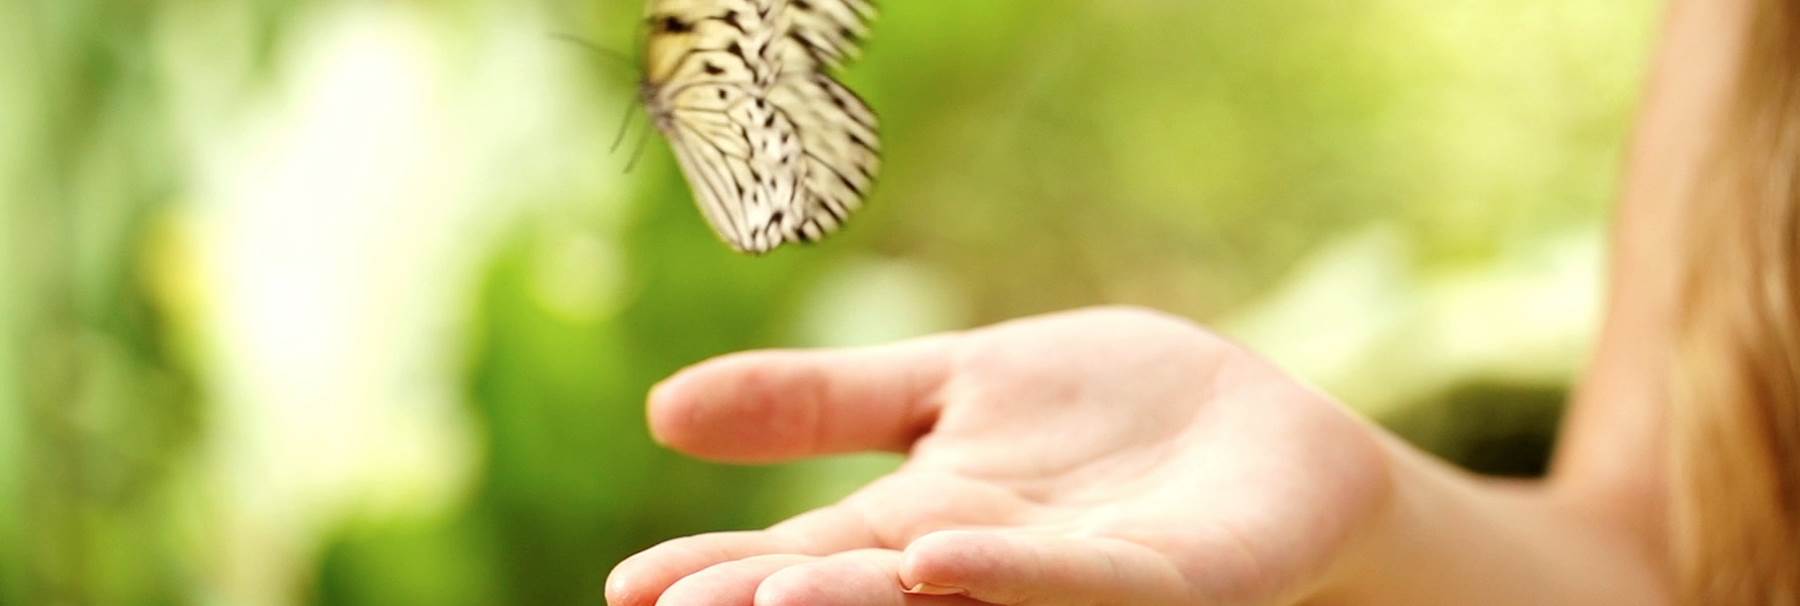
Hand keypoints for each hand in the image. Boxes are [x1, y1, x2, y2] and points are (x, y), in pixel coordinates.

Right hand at [607, 307, 1393, 605]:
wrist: (1257, 432)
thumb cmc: (1099, 421)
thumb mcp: (943, 389)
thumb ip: (820, 403)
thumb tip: (660, 410)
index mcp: (922, 530)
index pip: (804, 558)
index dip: (719, 572)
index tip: (632, 589)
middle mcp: (985, 573)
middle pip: (863, 594)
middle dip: (768, 603)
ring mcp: (1077, 583)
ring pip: (961, 600)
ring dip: (866, 605)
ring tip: (773, 601)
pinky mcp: (1175, 583)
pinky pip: (1088, 582)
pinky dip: (1012, 576)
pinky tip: (938, 559)